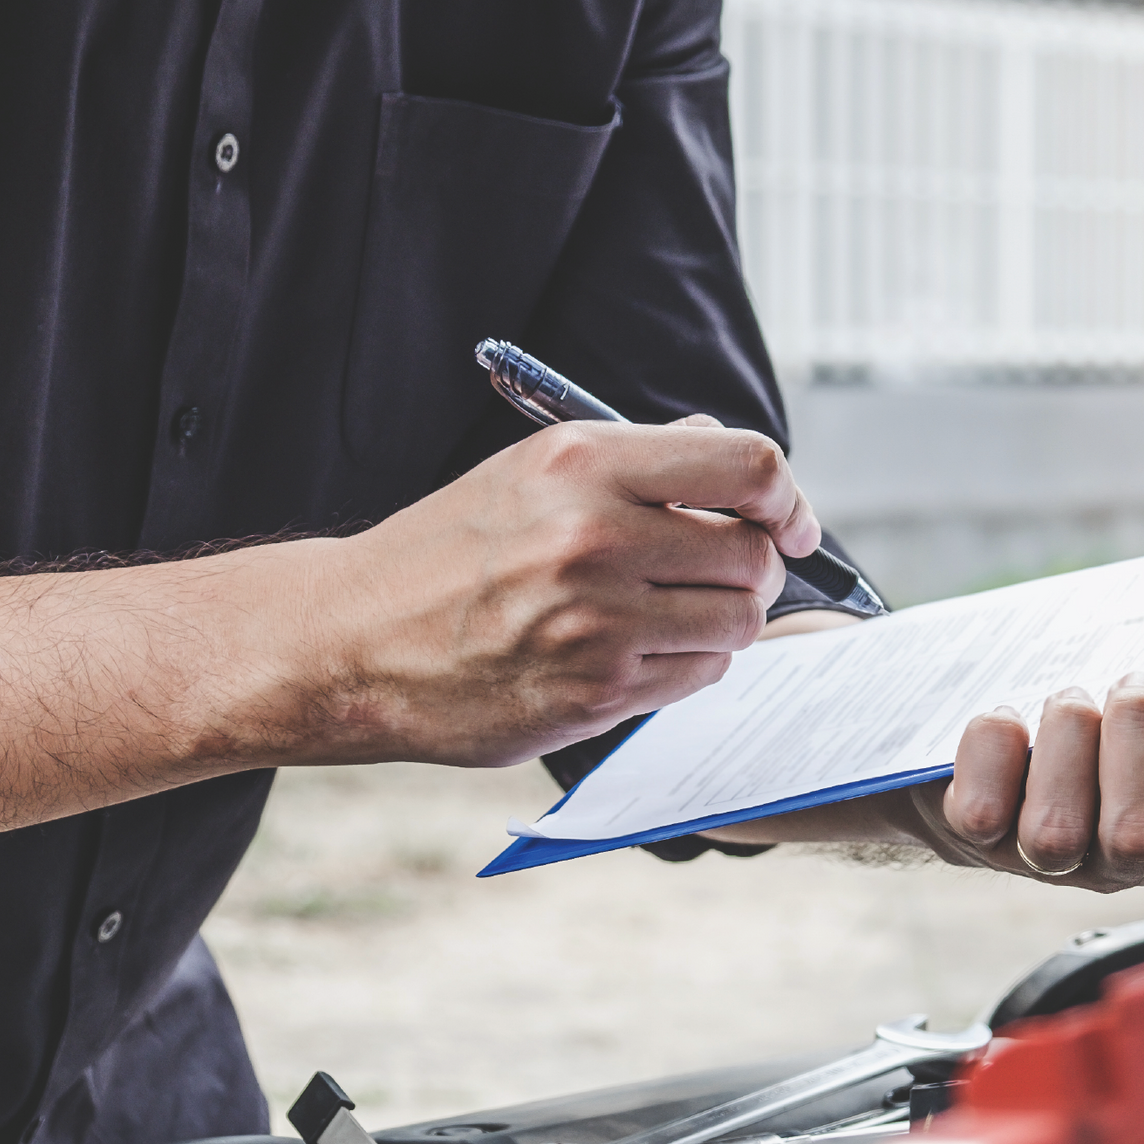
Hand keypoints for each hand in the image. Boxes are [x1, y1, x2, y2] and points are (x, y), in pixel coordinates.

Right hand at [304, 417, 818, 766]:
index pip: (747, 467)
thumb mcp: (531, 472)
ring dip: (724, 621)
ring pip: (739, 622)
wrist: (354, 641)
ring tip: (670, 614)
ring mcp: (596, 623)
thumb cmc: (449, 552)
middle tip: (717, 574)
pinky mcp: (594, 693)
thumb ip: (637, 459)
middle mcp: (595, 538)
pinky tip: (639, 652)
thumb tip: (724, 450)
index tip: (790, 522)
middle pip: (753, 554)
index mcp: (584, 464)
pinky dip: (688, 666)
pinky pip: (699, 677)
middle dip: (752, 567)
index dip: (787, 499)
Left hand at [901, 629, 1143, 891]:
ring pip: (1057, 829)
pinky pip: (981, 809)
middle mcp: (1120, 863)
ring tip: (1066, 701)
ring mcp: (1043, 861)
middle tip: (1128, 682)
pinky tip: (1005, 722)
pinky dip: (991, 746)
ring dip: (1065, 739)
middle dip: (1134, 741)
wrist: (996, 751)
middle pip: (1140, 834)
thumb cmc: (1106, 735)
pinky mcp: (974, 841)